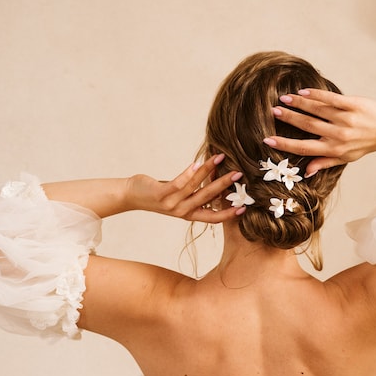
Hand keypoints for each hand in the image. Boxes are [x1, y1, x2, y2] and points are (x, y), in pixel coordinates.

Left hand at [127, 154, 245, 222]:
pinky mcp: (161, 194)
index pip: (213, 217)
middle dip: (224, 185)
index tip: (243, 207)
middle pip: (208, 198)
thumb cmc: (158, 194)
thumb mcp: (180, 197)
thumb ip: (196, 193)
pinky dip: (189, 173)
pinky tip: (197, 163)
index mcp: (189, 214)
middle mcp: (182, 212)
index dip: (228, 214)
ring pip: (196, 187)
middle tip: (238, 174)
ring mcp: (172, 204)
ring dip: (209, 171)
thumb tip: (217, 180)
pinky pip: (179, 183)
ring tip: (220, 158)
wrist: (131, 196)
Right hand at [264, 89, 375, 173]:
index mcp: (333, 150)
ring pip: (316, 109)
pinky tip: (303, 92)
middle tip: (274, 111)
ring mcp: (346, 118)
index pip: (304, 148)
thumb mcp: (344, 159)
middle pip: (307, 125)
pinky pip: (331, 98)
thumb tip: (305, 172)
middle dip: (289, 118)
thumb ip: (323, 163)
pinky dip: (315, 94)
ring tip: (284, 99)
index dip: (284, 144)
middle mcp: (338, 135)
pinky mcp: (353, 104)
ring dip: (298, 103)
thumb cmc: (363, 146)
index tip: (268, 140)